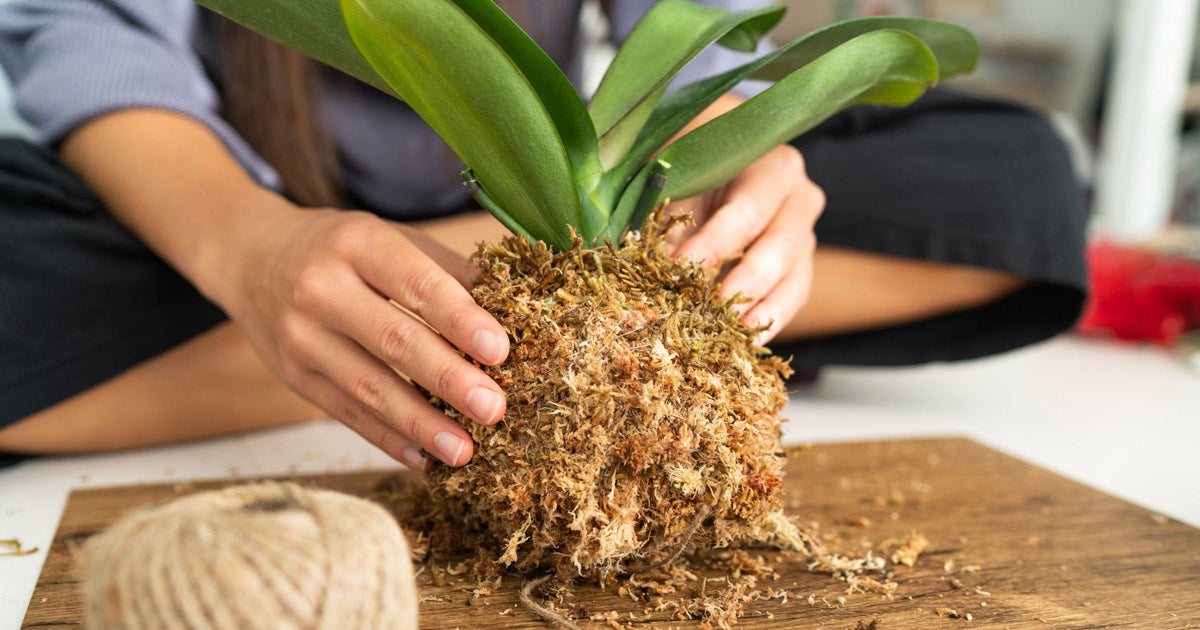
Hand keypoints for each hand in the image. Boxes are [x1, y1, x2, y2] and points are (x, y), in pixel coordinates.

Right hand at [221, 203, 508, 469]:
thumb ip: (446, 270)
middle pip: (394, 340)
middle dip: (448, 379)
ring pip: (368, 387)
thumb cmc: (340, 247)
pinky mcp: (292, 374)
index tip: (500, 350)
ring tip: (464, 450)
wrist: (249, 255)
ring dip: (421, 423)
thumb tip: (513, 305)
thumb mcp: (388, 236)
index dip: (460, 319)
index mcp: (358, 243)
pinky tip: (422, 457)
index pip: (416, 284)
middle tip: (494, 408)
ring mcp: (300, 336)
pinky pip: (345, 412)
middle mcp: (322, 288)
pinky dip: (386, 438)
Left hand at [668, 144, 823, 342]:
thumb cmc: (693, 179)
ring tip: (733, 333)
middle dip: (746, 281)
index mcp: (770, 167)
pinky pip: (793, 298)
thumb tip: (656, 267)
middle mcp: (799, 198)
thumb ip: (671, 221)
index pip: (748, 210)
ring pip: (795, 277)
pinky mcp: (801, 268)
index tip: (681, 269)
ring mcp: (806, 235)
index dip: (715, 243)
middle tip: (715, 309)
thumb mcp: (679, 187)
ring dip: (762, 309)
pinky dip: (769, 321)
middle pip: (781, 245)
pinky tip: (746, 341)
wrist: (712, 182)